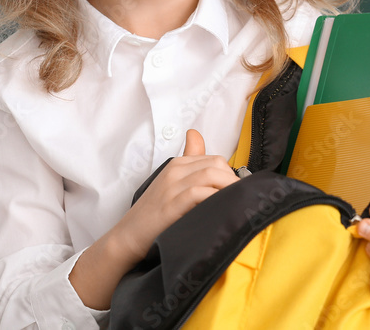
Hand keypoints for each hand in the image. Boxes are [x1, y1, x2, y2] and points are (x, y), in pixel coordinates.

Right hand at [113, 129, 237, 262]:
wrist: (129, 235)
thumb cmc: (154, 213)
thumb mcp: (172, 183)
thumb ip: (189, 161)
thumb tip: (195, 135)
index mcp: (177, 164)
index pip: (214, 159)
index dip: (230, 174)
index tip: (238, 190)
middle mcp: (175, 170)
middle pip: (216, 163)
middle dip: (233, 179)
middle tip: (241, 198)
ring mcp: (173, 186)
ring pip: (211, 174)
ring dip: (229, 188)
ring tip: (237, 203)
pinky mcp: (172, 203)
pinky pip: (200, 193)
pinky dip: (215, 197)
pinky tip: (221, 208)